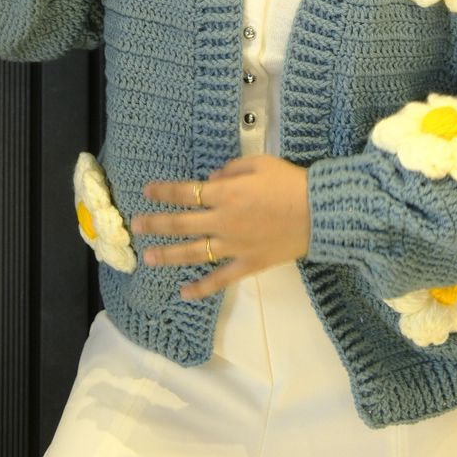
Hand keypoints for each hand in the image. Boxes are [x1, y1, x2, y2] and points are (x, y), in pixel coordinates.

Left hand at [132, 155, 310, 301]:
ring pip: (193, 252)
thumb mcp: (260, 163)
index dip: (164, 191)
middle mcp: (223, 221)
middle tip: (137, 224)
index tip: (146, 191)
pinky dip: (202, 288)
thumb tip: (212, 178)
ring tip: (148, 258)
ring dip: (168, 255)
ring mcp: (234, 246)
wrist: (319, 213)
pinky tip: (184, 293)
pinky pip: (220, 279)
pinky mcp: (248, 264)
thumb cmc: (290, 182)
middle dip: (156, 223)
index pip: (186, 192)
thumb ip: (231, 169)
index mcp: (226, 193)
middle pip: (182, 223)